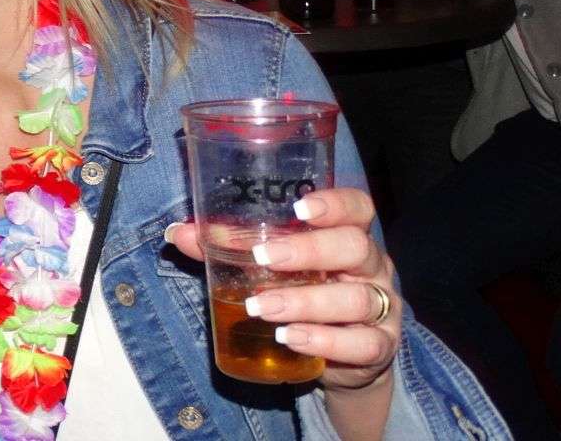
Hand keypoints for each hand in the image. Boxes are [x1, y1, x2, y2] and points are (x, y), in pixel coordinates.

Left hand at [166, 189, 400, 392]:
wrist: (347, 356)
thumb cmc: (307, 293)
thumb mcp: (275, 268)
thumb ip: (230, 247)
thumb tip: (179, 233)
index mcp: (349, 236)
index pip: (358, 208)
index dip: (335, 204)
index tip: (298, 208)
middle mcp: (372, 267)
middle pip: (355, 247)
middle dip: (309, 251)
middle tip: (264, 258)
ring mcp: (381, 308)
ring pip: (356, 299)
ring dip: (305, 302)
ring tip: (261, 308)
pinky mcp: (379, 346)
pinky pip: (363, 343)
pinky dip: (325, 341)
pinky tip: (291, 338)